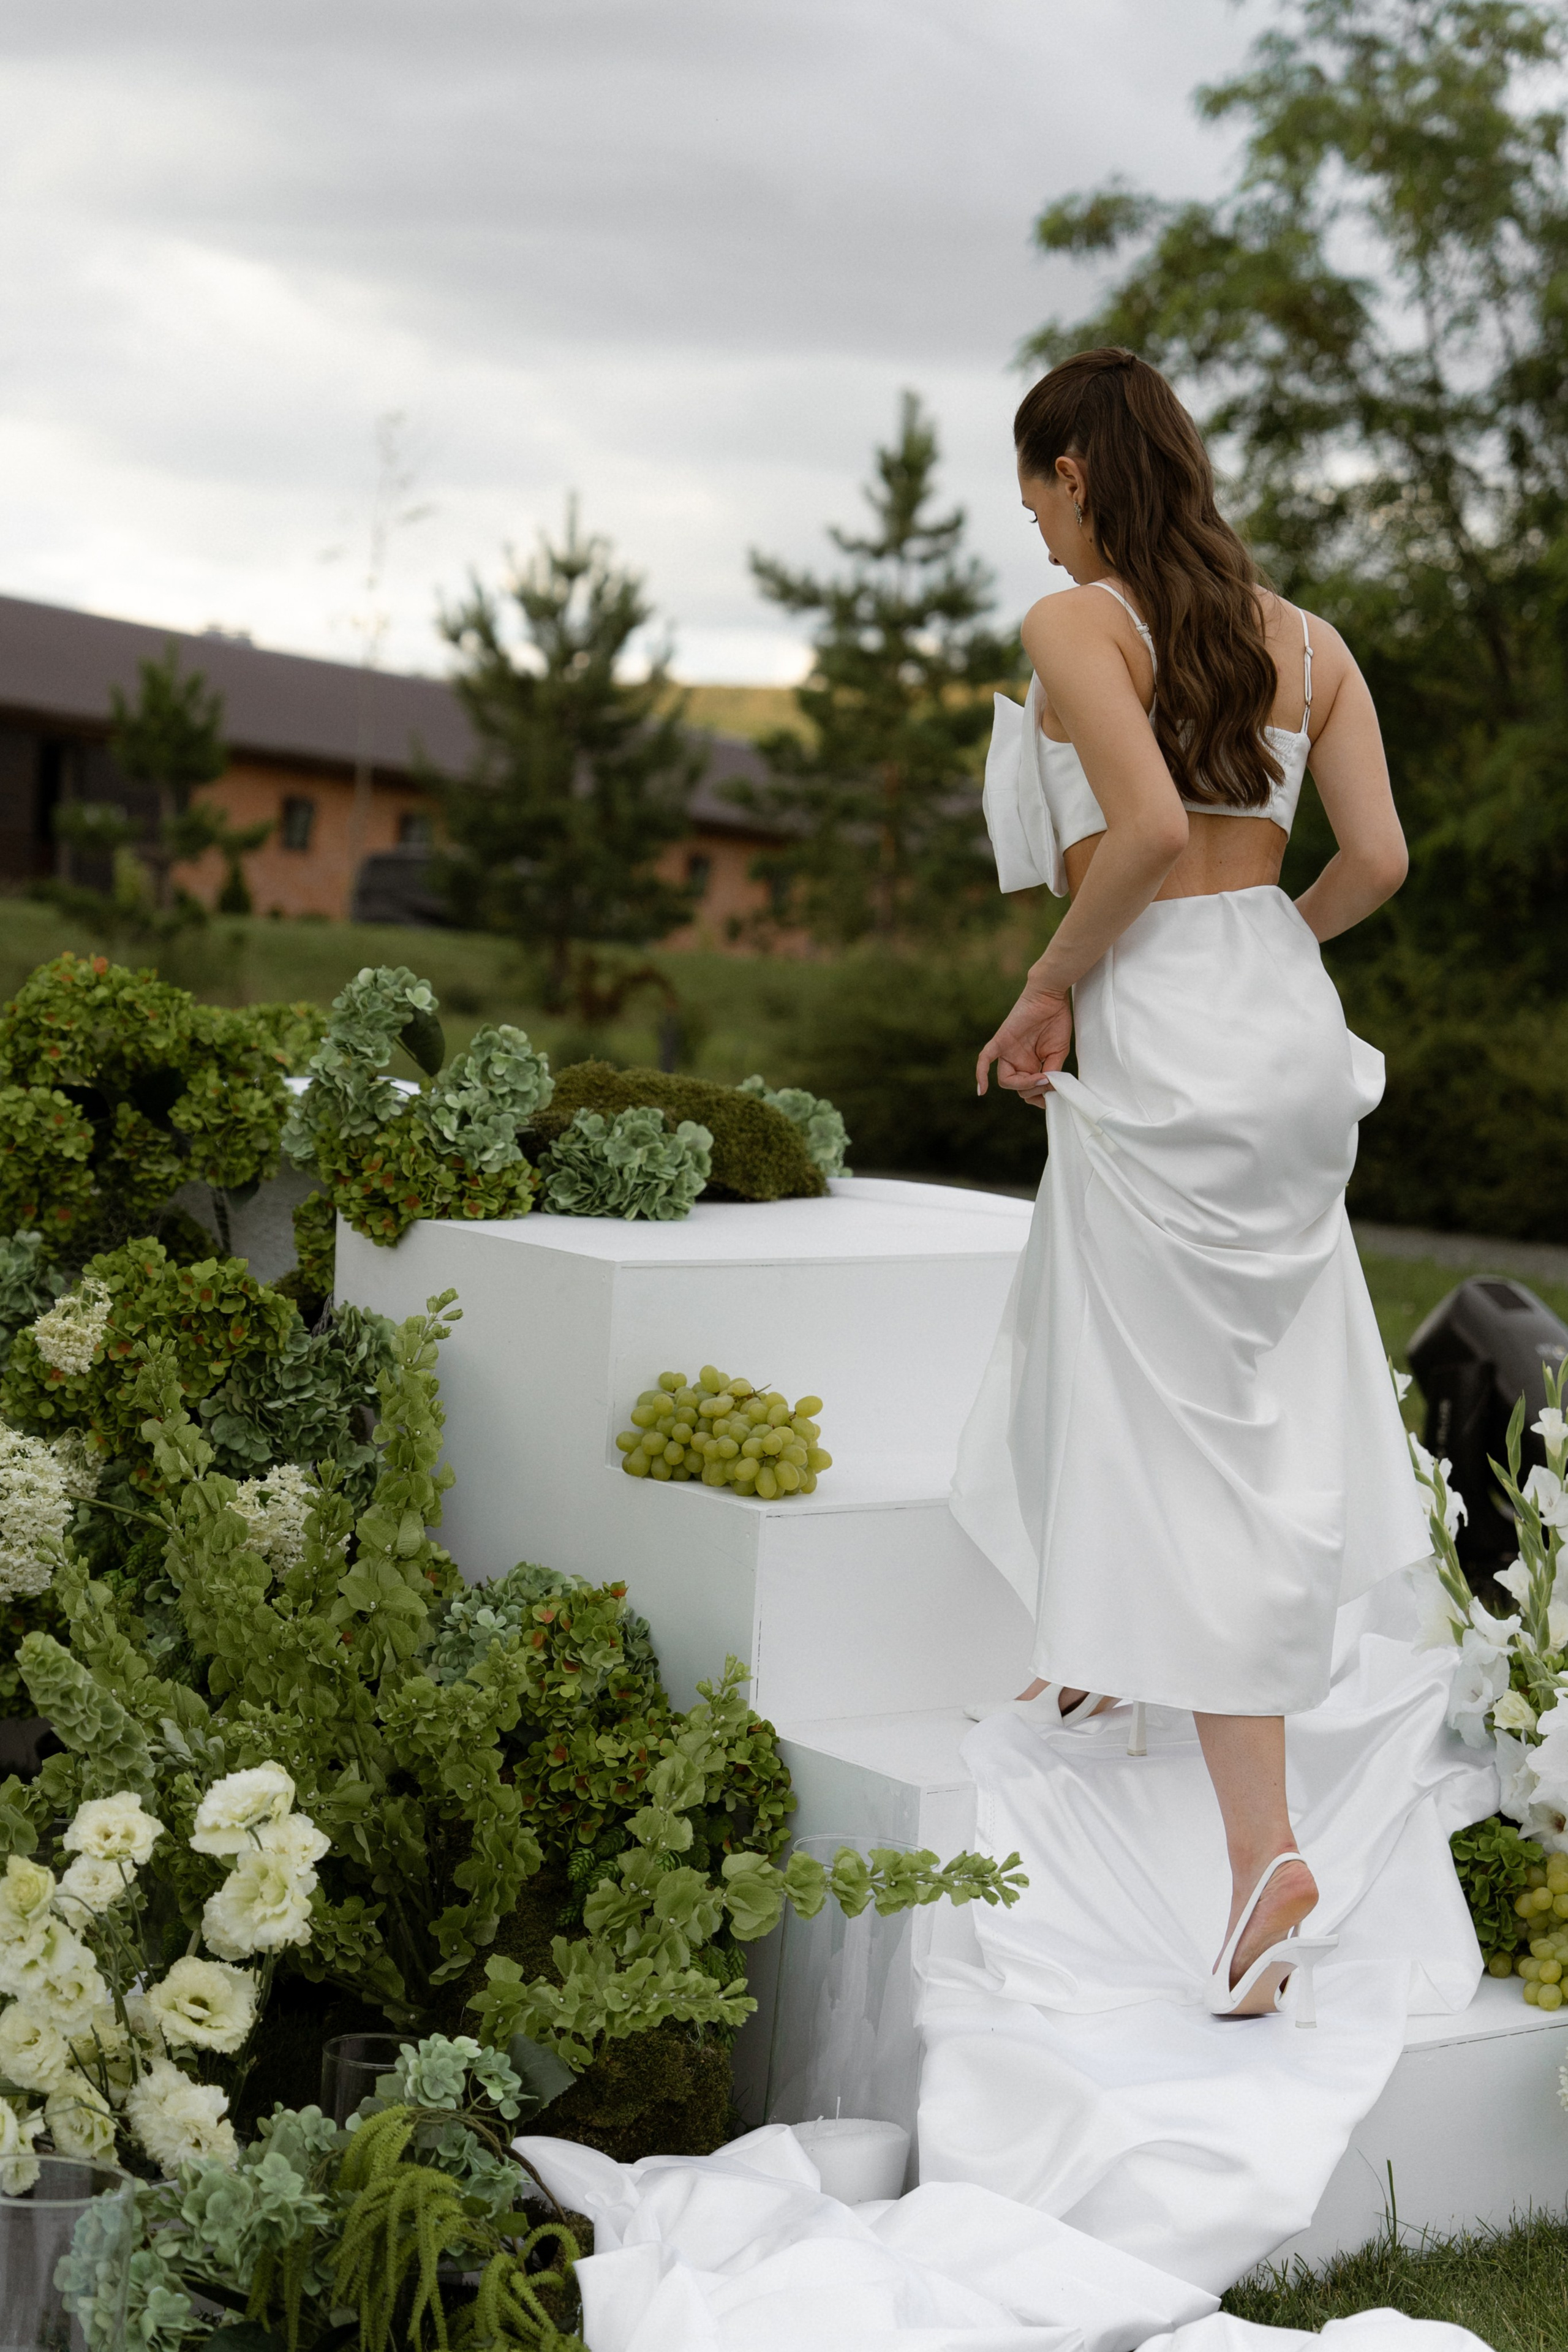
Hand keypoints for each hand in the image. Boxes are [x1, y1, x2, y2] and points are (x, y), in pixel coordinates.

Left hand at [976, 986, 1072, 1107]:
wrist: (1051, 996)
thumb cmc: (1056, 1020)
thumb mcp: (1057, 1053)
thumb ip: (1052, 1073)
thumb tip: (1048, 1091)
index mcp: (1029, 1064)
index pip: (1027, 1090)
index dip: (1037, 1098)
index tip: (1050, 1097)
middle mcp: (1016, 1060)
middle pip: (1017, 1088)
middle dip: (1033, 1090)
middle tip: (1047, 1082)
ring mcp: (1007, 1051)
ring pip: (1005, 1080)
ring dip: (1022, 1084)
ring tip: (1039, 1077)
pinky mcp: (1000, 1041)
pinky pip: (985, 1058)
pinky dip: (981, 1074)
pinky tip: (981, 1091)